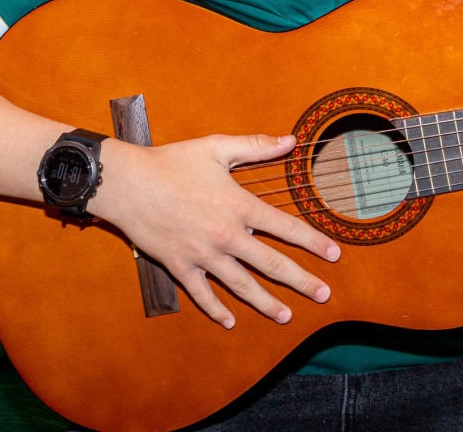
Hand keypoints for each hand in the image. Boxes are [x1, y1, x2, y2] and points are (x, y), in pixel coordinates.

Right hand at [90, 133, 340, 329]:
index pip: (286, 227)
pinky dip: (217, 310)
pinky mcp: (180, 267)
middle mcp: (226, 236)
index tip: (334, 254)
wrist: (127, 184)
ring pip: (242, 286)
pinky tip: (231, 321)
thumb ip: (256, 146)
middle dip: (301, 281)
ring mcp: (203, 256)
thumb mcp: (216, 148)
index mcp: (239, 206)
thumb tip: (290, 140)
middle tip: (323, 295)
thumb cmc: (171, 162)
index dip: (313, 241)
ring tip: (286, 316)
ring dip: (266, 303)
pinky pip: (202, 295)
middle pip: (272, 264)